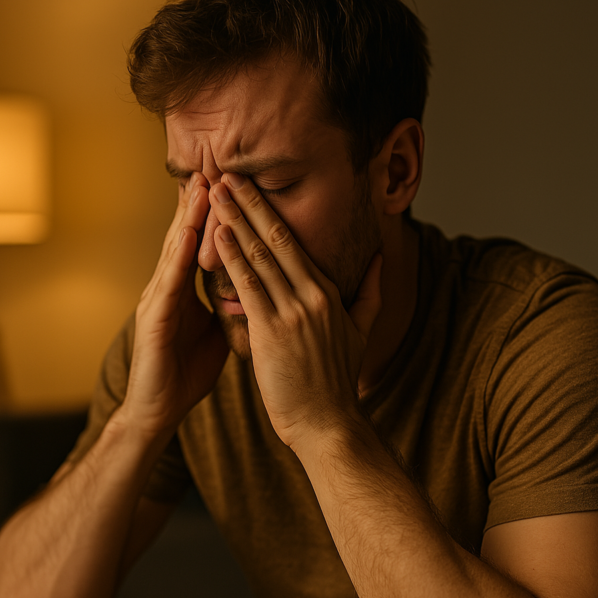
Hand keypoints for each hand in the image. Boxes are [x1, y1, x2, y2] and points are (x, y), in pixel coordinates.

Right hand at [113, 172, 229, 440]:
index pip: (201, 242)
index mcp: (184, 289)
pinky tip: (188, 235)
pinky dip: (179, 256)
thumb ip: (230, 306)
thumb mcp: (217, 331)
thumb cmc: (184, 374)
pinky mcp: (153, 319)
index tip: (232, 182)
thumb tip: (257, 290)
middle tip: (215, 164)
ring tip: (200, 185)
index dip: (215, 212)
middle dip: (199, 201)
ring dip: (187, 217)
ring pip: (175, 249)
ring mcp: (156, 300)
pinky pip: (169, 282)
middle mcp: (167, 287)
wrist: (158, 412)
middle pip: (185, 235)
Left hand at [208, 173, 382, 450]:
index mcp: (329, 293)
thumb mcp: (361, 333)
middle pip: (278, 238)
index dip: (271, 211)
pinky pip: (249, 287)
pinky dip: (231, 257)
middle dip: (251, 203)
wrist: (329, 425)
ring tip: (216, 192)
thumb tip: (381, 260)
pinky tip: (216, 234)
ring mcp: (294, 313)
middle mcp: (313, 296)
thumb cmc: (337, 384)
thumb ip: (371, 294)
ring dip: (236, 221)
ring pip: (260, 256)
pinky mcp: (274, 332)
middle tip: (228, 172)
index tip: (252, 186)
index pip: (296, 241)